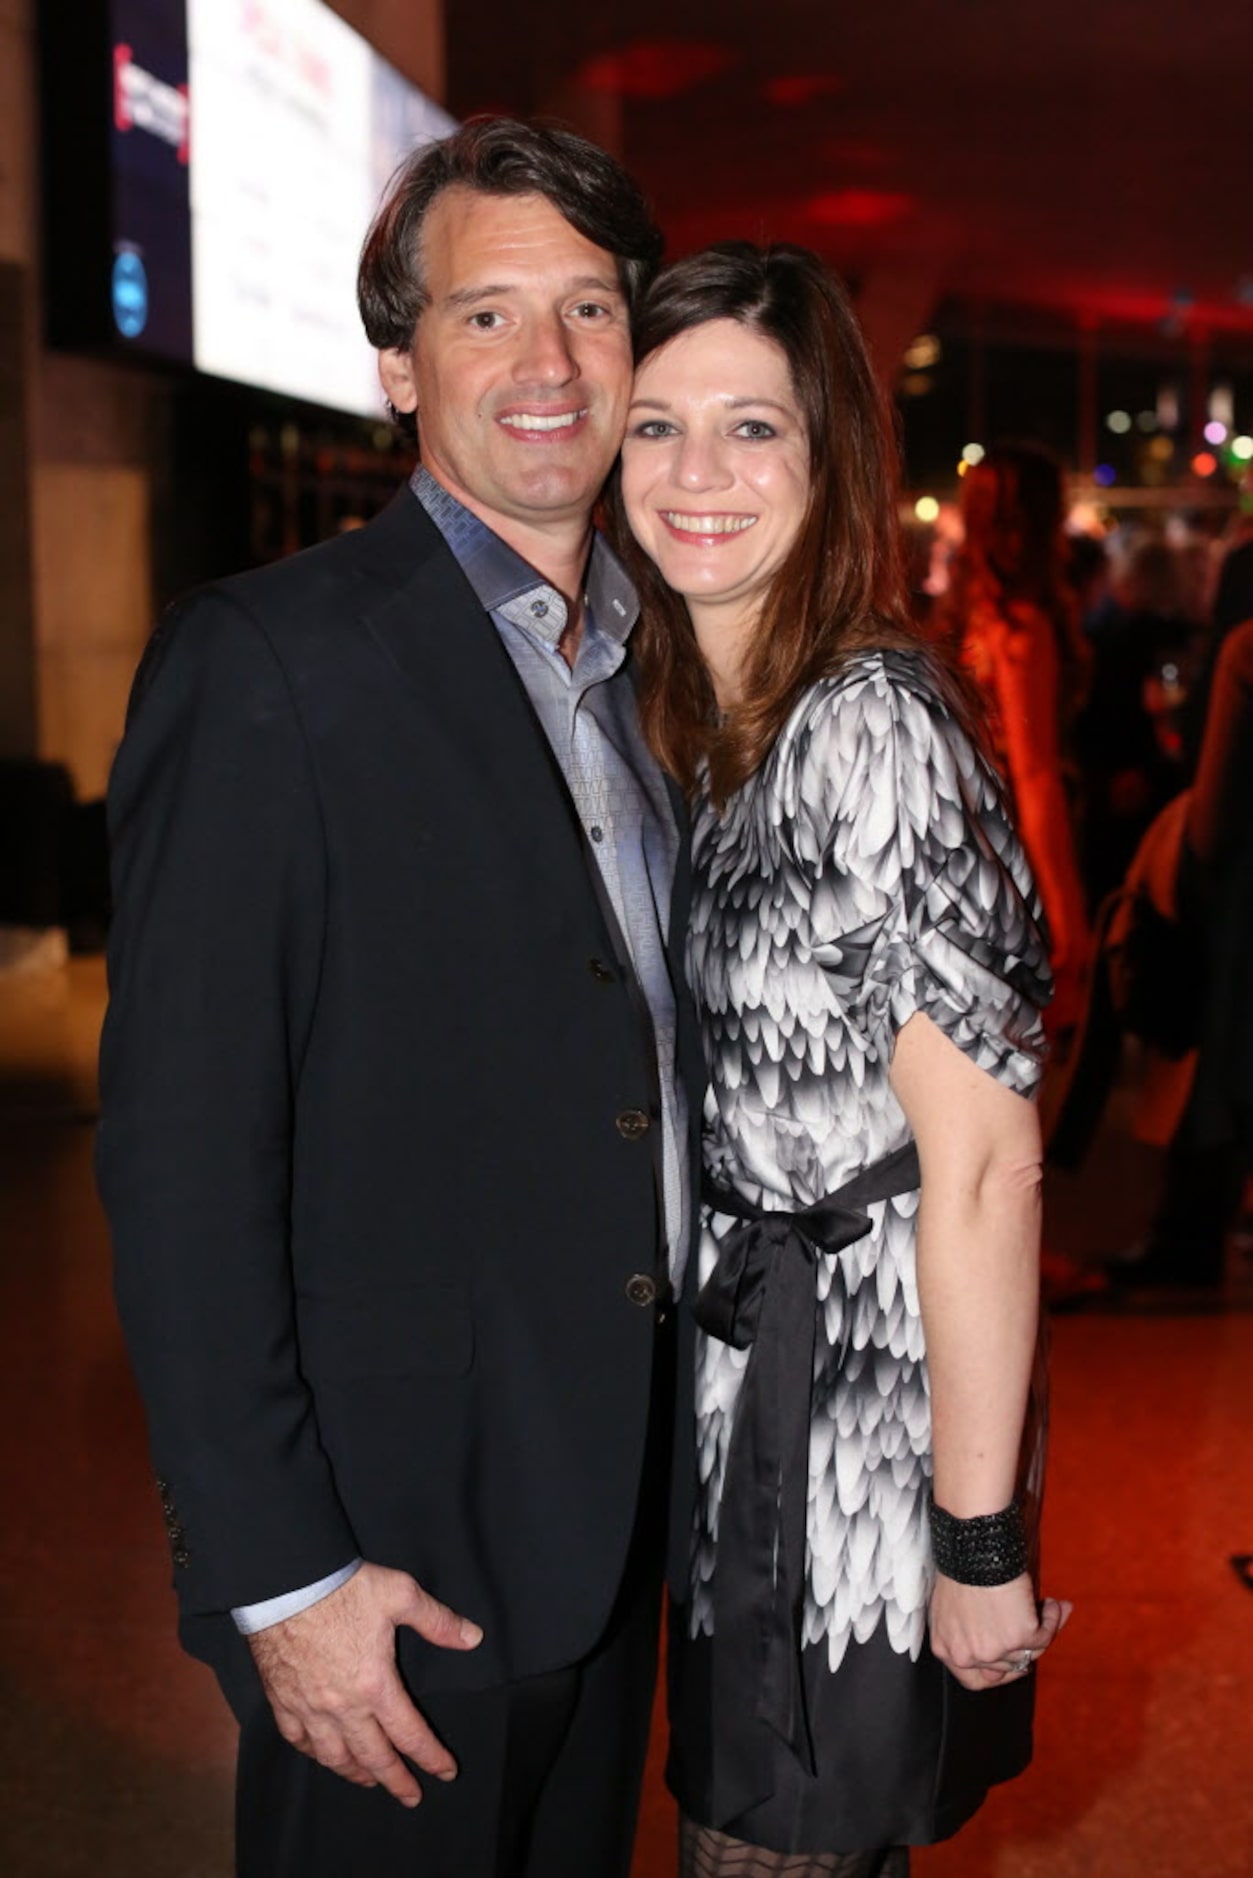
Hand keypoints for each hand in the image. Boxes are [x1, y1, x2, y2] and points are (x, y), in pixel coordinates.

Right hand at [248, 1561, 482, 1804]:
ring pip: (334, 1756)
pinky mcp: (282, 1700)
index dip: (431, 1756)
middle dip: (396, 1781)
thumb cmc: (345, 1588)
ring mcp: (309, 1708)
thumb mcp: (401, 1595)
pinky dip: (314, 1753)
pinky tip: (322, 1754)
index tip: (446, 1772)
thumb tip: (473, 1638)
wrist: (287, 1583)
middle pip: (373, 1757)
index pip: (410, 1734)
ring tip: (369, 1781)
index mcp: (376, 1686)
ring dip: (355, 1773)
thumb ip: (438, 1621)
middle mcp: (343, 1707)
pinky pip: (298, 1740)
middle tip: (411, 1797)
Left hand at [928, 1572, 1071, 1692]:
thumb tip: (1004, 1644)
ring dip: (1042, 1629)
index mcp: (946, 1649)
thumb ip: (968, 1631)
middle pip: (1007, 1666)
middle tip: (1039, 1630)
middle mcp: (968, 1656)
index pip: (974, 1680)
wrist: (972, 1548)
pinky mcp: (1019, 1638)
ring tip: (1048, 1607)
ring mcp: (994, 1650)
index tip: (1015, 1663)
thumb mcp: (952, 1607)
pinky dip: (1052, 1619)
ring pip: (1028, 1653)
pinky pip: (1045, 1636)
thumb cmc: (961, 1567)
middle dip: (1025, 1647)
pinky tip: (1052, 1604)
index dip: (998, 1674)